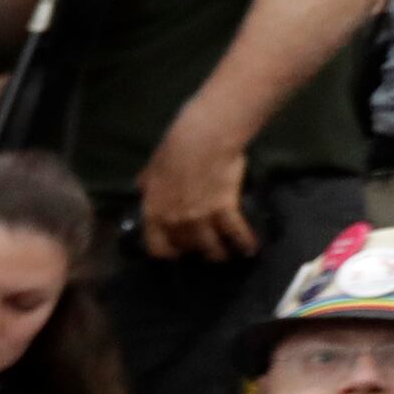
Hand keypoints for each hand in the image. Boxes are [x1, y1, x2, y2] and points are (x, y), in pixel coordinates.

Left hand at [136, 109, 253, 263]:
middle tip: (203, 249)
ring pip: (211, 247)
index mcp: (154, 212)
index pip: (157, 248)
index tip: (176, 252)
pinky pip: (236, 233)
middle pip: (186, 247)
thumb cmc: (174, 149)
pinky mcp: (224, 209)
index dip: (168, 253)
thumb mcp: (152, 168)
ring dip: (219, 254)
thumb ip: (147, 183)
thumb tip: (142, 187)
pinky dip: (245, 242)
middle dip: (195, 251)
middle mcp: (175, 220)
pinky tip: (251, 248)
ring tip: (227, 255)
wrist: (203, 139)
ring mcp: (200, 217)